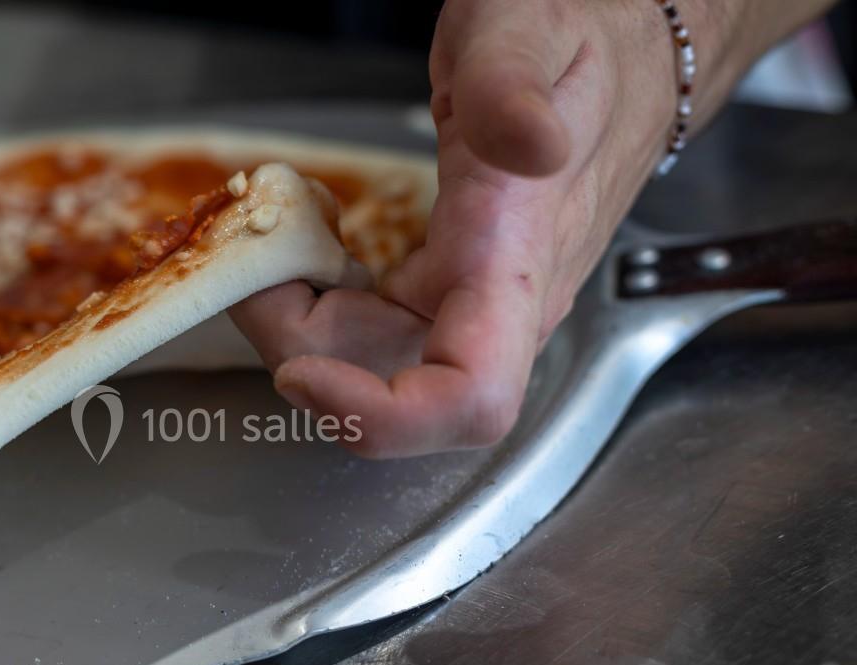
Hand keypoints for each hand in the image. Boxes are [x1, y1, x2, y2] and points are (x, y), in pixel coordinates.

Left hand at [232, 0, 831, 456]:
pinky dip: (316, 300)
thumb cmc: (580, 38)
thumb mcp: (531, 32)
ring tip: (272, 242)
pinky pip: (368, 323)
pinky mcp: (444, 287)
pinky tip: (305, 248)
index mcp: (518, 260)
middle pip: (386, 386)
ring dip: (298, 322)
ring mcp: (469, 302)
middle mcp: (496, 304)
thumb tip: (526, 144)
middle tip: (253, 261)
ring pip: (365, 358)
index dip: (382, 415)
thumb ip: (515, 88)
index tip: (299, 371)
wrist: (621, 46)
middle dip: (298, 344)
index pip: (470, 396)